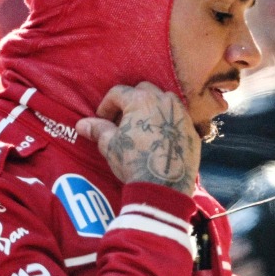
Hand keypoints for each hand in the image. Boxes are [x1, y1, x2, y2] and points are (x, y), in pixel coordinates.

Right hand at [77, 82, 200, 195]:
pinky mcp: (192, 130)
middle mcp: (164, 100)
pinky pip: (178, 119)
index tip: (102, 119)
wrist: (164, 185)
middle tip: (123, 121)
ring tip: (143, 127)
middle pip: (143, 90)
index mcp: (141, 100)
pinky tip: (160, 138)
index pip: (118, 93)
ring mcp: (181, 114)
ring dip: (152, 108)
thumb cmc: (134, 161)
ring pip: (165, 100)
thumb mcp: (111, 145)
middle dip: (130, 102)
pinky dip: (168, 123)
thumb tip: (82, 124)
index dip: (107, 105)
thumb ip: (98, 129)